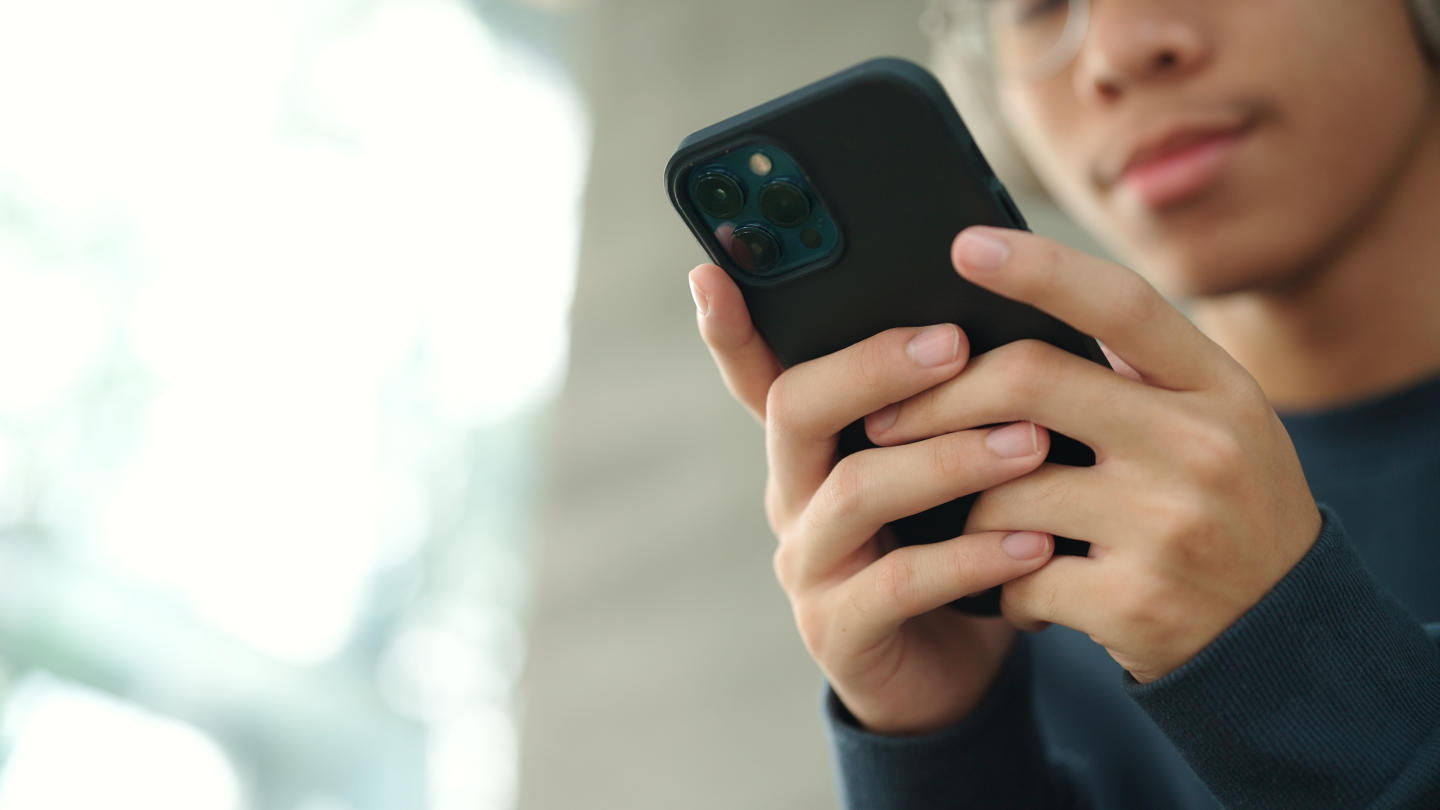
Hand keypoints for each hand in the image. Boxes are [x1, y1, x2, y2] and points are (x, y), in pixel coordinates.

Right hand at [688, 263, 1058, 735]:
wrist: (952, 671)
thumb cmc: (953, 542)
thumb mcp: (944, 463)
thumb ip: (948, 401)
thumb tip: (1006, 311)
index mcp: (813, 445)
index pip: (758, 373)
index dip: (729, 327)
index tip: (710, 272)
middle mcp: (792, 495)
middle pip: (796, 409)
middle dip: (873, 367)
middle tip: (955, 343)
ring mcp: (808, 564)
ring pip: (856, 490)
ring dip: (946, 461)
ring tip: (1030, 443)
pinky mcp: (839, 631)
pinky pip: (898, 584)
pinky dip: (970, 559)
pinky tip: (1033, 543)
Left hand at [867, 226, 1322, 683]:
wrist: (1285, 643)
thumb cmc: (1226, 516)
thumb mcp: (1216, 426)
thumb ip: (1136, 374)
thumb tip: (1011, 314)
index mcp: (1218, 388)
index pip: (1119, 303)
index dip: (1037, 268)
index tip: (963, 245)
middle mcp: (1200, 446)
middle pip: (1029, 382)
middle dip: (935, 400)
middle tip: (884, 420)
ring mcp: (1169, 526)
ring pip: (1002, 491)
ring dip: (965, 513)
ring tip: (976, 530)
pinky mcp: (1135, 604)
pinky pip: (1014, 577)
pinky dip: (996, 587)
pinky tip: (1016, 594)